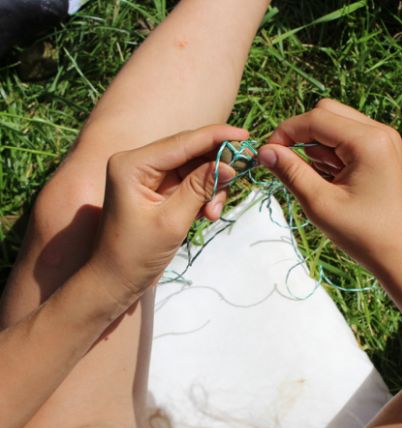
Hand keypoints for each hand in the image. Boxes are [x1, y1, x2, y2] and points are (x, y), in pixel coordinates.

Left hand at [89, 125, 247, 304]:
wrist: (117, 279)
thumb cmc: (137, 253)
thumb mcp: (172, 220)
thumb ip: (200, 188)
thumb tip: (230, 165)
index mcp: (132, 164)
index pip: (182, 142)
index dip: (216, 137)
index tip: (246, 137)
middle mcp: (139, 163)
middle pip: (189, 152)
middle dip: (215, 167)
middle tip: (241, 176)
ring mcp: (148, 176)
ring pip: (193, 169)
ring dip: (210, 187)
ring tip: (213, 213)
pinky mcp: (158, 190)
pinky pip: (189, 183)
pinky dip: (202, 196)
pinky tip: (207, 213)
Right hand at [259, 99, 401, 276]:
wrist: (401, 257)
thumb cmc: (362, 234)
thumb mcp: (320, 204)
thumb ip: (290, 172)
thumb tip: (264, 151)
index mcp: (368, 141)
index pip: (316, 119)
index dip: (285, 132)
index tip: (266, 154)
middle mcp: (379, 132)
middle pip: (326, 113)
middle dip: (301, 135)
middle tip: (287, 165)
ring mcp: (383, 142)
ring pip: (336, 126)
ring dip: (315, 147)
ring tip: (315, 182)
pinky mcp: (381, 154)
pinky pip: (347, 140)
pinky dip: (329, 155)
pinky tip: (328, 182)